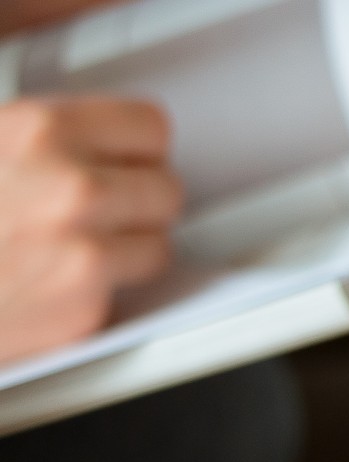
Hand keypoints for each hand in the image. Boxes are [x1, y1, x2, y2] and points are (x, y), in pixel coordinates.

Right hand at [0, 96, 179, 361]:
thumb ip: (45, 141)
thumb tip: (102, 144)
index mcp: (40, 131)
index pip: (150, 127)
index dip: (135, 148)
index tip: (124, 159)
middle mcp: (70, 187)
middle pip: (165, 188)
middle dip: (135, 201)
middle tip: (96, 210)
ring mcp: (83, 251)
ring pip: (158, 243)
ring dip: (127, 247)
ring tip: (71, 247)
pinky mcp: (86, 306)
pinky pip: (132, 291)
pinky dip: (105, 289)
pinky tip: (60, 279)